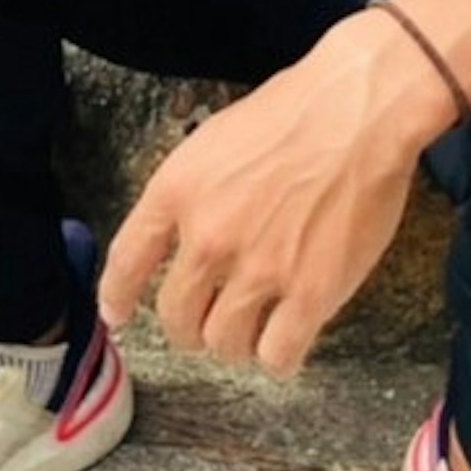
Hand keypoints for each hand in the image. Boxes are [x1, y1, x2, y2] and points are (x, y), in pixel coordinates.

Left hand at [101, 14, 457, 375]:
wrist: (354, 114)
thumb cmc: (290, 115)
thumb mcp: (212, 142)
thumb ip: (189, 194)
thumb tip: (181, 239)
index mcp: (176, 192)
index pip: (127, 259)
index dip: (117, 296)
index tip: (116, 316)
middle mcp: (208, 237)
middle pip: (175, 316)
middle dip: (188, 329)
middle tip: (206, 326)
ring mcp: (259, 269)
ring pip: (224, 343)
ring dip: (236, 344)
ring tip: (254, 329)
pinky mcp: (311, 294)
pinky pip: (277, 356)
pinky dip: (278, 357)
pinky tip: (288, 339)